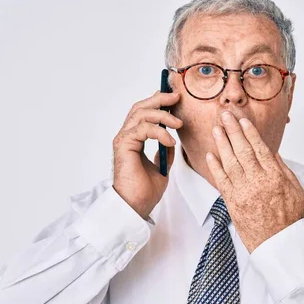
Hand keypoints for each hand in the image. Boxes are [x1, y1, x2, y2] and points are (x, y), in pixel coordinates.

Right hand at [112, 90, 182, 219]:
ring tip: (178, 124)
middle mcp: (127, 136)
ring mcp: (124, 139)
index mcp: (134, 139)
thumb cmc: (145, 190)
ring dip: (163, 115)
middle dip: (160, 99)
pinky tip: (170, 141)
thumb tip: (172, 141)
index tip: (175, 98)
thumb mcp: (162, 166)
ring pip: (141, 114)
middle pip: (141, 107)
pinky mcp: (124, 145)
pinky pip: (143, 129)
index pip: (144, 113)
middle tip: (176, 97)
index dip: (158, 102)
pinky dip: (159, 132)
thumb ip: (165, 151)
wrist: (136, 206)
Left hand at [205, 110, 303, 252]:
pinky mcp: (232, 202)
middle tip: (224, 115)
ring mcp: (243, 192)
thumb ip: (283, 170)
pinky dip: (215, 167)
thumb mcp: (296, 190)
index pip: (259, 148)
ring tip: (216, 129)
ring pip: (229, 162)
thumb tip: (273, 153)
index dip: (249, 132)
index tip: (242, 120)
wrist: (278, 244)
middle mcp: (257, 181)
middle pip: (242, 150)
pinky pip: (221, 181)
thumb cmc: (289, 219)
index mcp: (274, 176)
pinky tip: (210, 155)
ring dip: (221, 144)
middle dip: (232, 130)